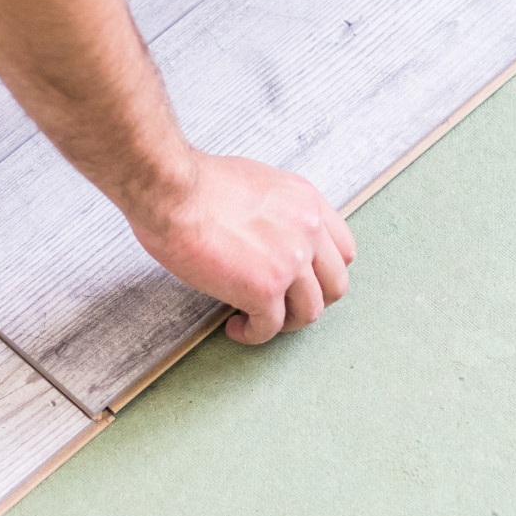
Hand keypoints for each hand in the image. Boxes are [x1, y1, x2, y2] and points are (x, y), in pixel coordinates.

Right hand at [128, 152, 357, 344]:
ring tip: (256, 320)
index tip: (304, 280)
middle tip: (284, 306)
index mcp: (307, 202)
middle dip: (311, 301)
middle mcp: (308, 231)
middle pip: (335, 285)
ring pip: (309, 311)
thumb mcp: (257, 182)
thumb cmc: (197, 183)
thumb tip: (268, 232)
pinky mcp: (264, 289)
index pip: (343, 249)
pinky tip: (236, 327)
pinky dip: (254, 334)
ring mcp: (290, 262)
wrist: (173, 190)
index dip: (324, 272)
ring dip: (285, 323)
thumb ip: (277, 209)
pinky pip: (271, 327)